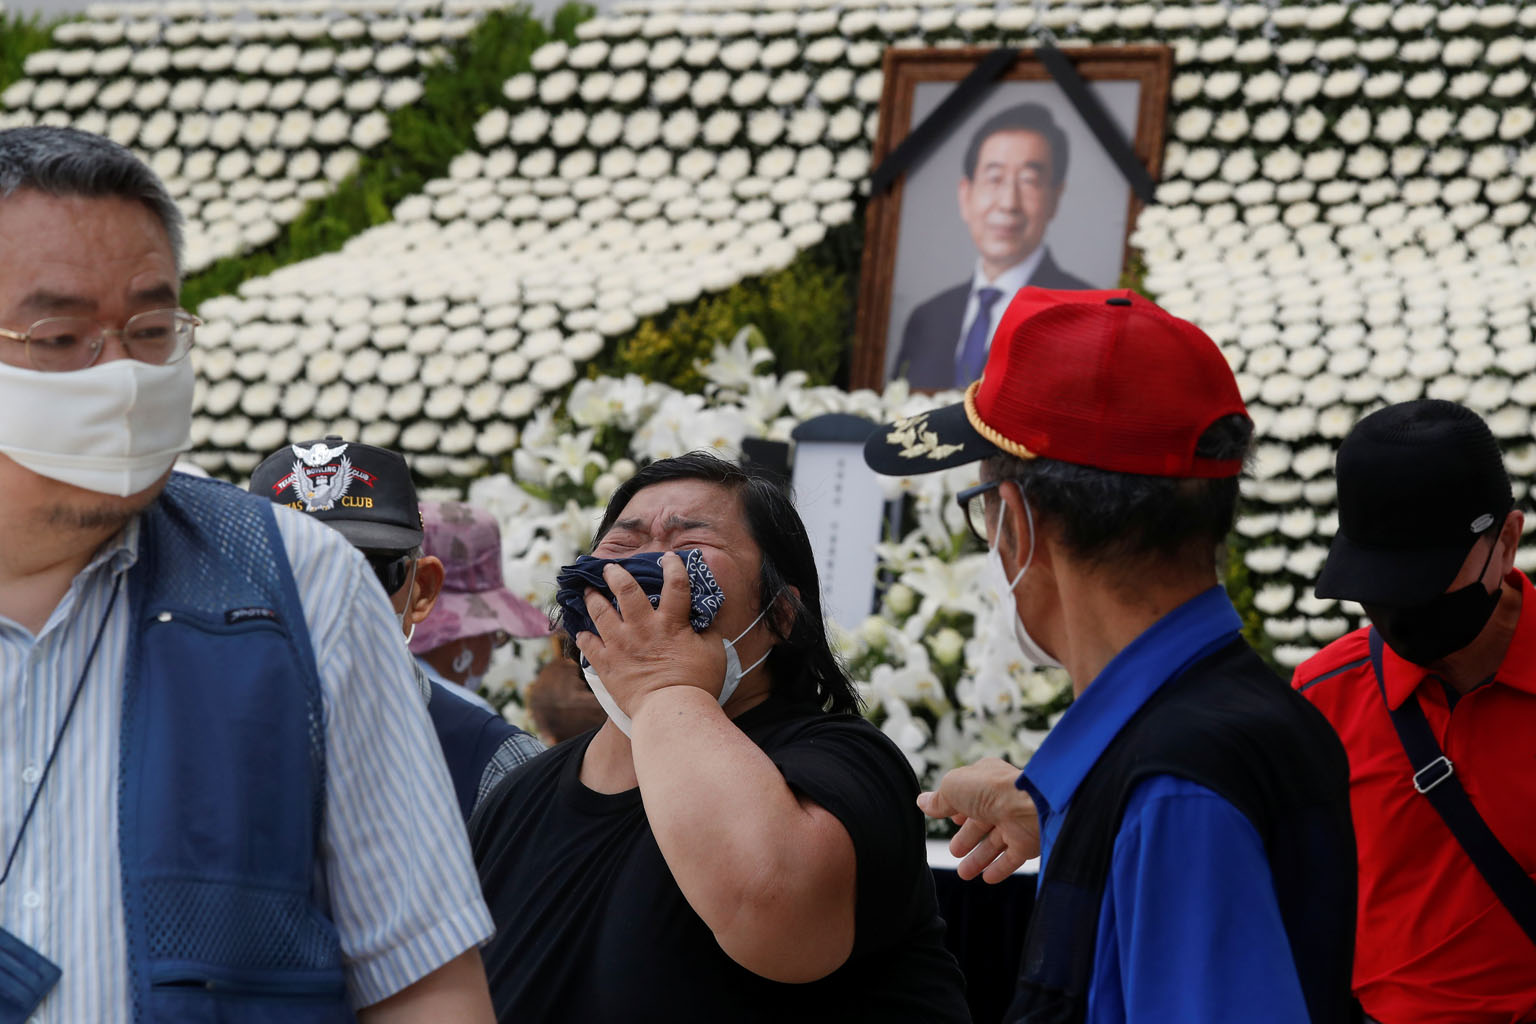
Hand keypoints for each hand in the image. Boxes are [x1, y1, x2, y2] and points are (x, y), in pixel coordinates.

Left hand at [574, 551, 724, 719]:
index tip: (667, 557)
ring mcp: (621, 645)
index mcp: (671, 622)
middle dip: (615, 575)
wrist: (672, 711)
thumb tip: (706, 619)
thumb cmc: (698, 683)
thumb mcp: (714, 652)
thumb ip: (708, 631)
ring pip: (600, 614)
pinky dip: (584, 638)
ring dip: (593, 600)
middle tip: (609, 568)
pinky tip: (581, 633)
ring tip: (588, 592)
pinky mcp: (607, 665)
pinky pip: (589, 647)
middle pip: (625, 591)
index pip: (675, 585)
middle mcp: (642, 628)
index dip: (673, 567)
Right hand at [917, 757, 1039, 882]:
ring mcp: (1016, 822)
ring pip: (995, 843)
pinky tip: (987, 878)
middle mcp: (1002, 800)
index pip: (970, 795)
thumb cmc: (990, 790)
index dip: (959, 809)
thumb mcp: (953, 788)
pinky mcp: (1027, 843)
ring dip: (979, 858)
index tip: (952, 820)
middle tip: (955, 851)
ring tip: (964, 873)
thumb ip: (939, 799)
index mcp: (987, 779)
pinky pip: (1012, 858)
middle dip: (967, 838)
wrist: (1030, 807)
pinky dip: (999, 868)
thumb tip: (922, 802)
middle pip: (981, 823)